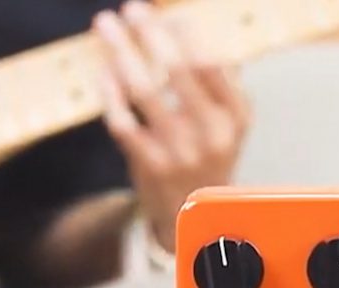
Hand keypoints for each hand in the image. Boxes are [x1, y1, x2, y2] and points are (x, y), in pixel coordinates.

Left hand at [95, 1, 251, 251]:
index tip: (170, 13)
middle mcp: (211, 134)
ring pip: (145, 90)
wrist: (190, 215)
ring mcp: (179, 151)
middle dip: (151, 33)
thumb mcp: (228, 124)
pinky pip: (123, 120)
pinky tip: (102, 70)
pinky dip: (110, 92)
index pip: (212, 64)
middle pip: (178, 70)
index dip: (188, 34)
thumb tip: (197, 29)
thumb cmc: (206, 156)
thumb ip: (221, 82)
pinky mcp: (149, 165)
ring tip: (106, 26)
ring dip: (122, 51)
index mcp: (236, 116)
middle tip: (132, 8)